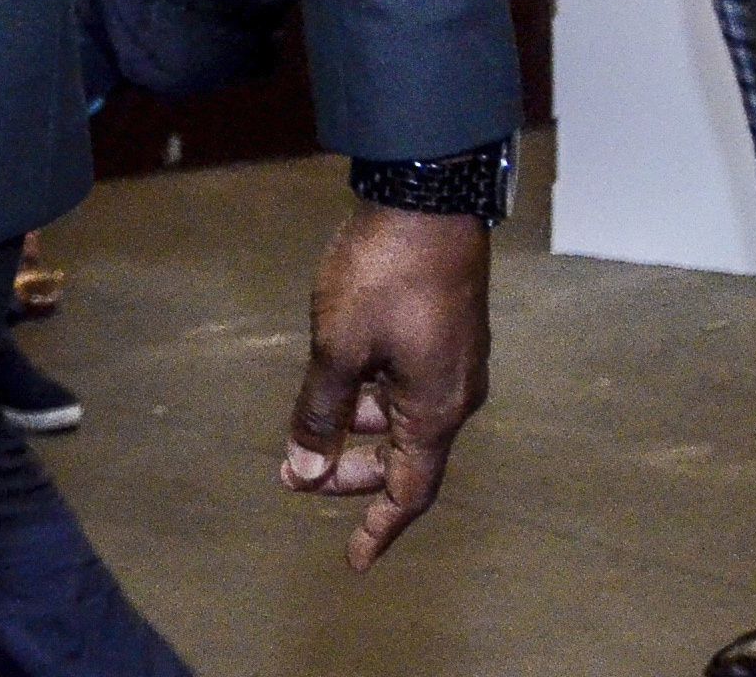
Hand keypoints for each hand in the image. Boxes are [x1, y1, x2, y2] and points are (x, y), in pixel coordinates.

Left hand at [278, 201, 490, 569]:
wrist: (425, 196)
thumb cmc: (384, 273)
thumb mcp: (338, 349)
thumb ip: (320, 414)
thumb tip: (303, 471)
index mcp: (437, 410)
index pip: (411, 492)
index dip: (379, 528)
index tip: (352, 560)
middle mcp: (456, 393)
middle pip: (405, 457)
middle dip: (352, 475)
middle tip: (299, 477)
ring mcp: (455, 359)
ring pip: (403, 417)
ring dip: (357, 430)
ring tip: (308, 427)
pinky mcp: (446, 329)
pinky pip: (408, 384)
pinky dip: (371, 396)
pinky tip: (337, 379)